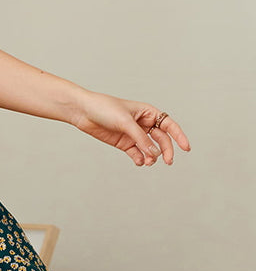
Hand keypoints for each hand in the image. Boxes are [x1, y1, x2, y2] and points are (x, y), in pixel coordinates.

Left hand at [69, 90, 190, 166]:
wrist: (83, 112)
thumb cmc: (105, 109)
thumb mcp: (125, 122)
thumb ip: (140, 138)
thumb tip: (154, 154)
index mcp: (148, 112)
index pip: (169, 125)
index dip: (179, 136)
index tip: (186, 148)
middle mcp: (143, 123)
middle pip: (161, 139)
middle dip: (166, 150)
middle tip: (168, 161)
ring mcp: (133, 134)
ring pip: (150, 148)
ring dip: (152, 156)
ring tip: (149, 161)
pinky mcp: (124, 143)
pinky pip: (137, 153)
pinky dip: (140, 159)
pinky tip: (140, 162)